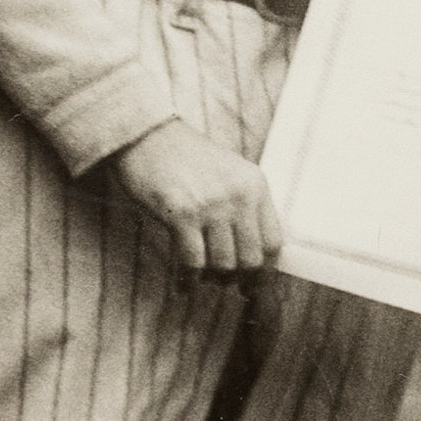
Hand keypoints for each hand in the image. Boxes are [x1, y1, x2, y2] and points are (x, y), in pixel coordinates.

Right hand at [111, 119, 282, 278]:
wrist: (147, 136)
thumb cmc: (185, 158)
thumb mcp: (230, 173)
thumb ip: (245, 205)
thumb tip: (253, 255)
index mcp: (255, 185)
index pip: (274, 241)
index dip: (266, 270)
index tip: (255, 283)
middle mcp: (239, 195)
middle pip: (251, 259)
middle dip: (238, 279)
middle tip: (225, 284)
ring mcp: (211, 205)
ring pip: (223, 264)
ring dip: (212, 279)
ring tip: (201, 278)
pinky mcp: (182, 213)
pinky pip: (193, 262)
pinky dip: (188, 279)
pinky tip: (183, 284)